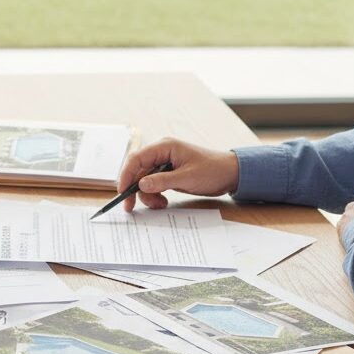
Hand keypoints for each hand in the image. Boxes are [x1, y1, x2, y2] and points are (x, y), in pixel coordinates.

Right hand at [117, 137, 239, 211]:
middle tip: (130, 206)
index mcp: (164, 147)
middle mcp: (161, 153)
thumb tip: (140, 184)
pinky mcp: (168, 173)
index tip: (122, 192)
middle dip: (134, 189)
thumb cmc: (212, 171)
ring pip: (144, 180)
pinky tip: (163, 202)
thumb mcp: (187, 178)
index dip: (126, 175)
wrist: (231, 174)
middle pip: (138, 170)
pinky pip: (153, 184)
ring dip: (147, 194)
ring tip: (159, 204)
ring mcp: (164, 163)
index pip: (136, 158)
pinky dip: (154, 194)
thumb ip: (162, 181)